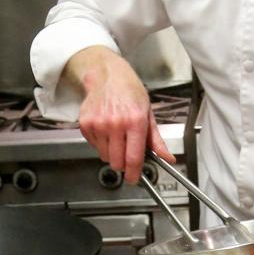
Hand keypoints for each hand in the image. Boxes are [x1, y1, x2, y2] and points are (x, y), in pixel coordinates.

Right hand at [68, 47, 175, 183]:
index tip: (134, 178)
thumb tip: (167, 159)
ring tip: (116, 136)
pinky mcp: (86, 124)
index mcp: (135, 121)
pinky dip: (100, 143)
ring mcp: (98, 124)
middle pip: (117, 162)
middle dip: (123, 164)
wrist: (108, 76)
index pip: (133, 158)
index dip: (134, 174)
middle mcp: (116, 124)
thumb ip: (156, 140)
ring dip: (111, 153)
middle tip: (126, 153)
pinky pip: (93, 146)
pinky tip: (106, 129)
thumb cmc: (130, 92)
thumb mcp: (148, 113)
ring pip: (104, 156)